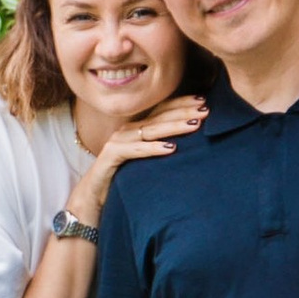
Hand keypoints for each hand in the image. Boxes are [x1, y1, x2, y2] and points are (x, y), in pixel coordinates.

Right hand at [69, 95, 207, 212]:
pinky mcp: (111, 155)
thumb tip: (190, 147)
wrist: (93, 196)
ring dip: (174, 126)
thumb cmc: (123, 179)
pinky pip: (135, 150)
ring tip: (194, 125)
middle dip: (184, 112)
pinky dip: (152, 148)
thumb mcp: (146, 162)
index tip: (204, 101)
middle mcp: (128, 130)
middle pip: (160, 116)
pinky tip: (171, 148)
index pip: (163, 110)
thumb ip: (161, 150)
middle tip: (206, 110)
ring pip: (150, 130)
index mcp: (138, 129)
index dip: (182, 104)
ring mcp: (119, 141)